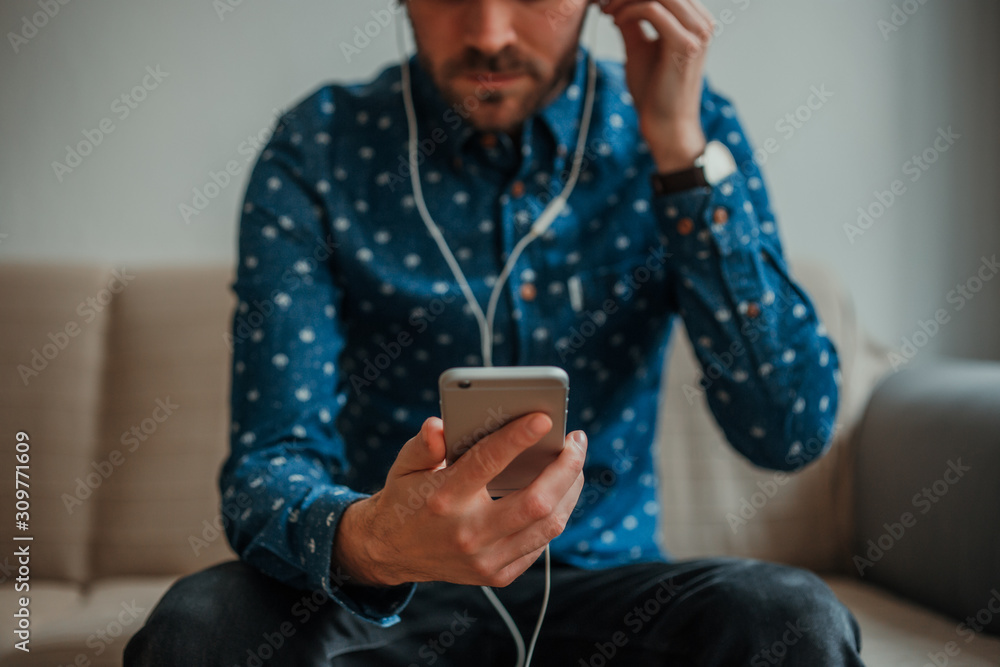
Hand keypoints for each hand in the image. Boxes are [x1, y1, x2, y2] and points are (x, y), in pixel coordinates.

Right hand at [333, 412, 586, 586]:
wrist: (391, 553)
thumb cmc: (405, 498)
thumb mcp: (404, 465)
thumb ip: (423, 445)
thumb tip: (439, 425)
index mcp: (443, 498)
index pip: (486, 463)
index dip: (518, 438)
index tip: (544, 418)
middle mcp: (468, 533)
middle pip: (536, 502)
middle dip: (566, 467)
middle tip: (577, 440)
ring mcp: (486, 559)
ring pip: (548, 525)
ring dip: (570, 490)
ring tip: (574, 463)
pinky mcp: (497, 575)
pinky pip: (540, 544)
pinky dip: (555, 514)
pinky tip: (559, 492)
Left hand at [599, 0, 714, 172]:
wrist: (665, 124)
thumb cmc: (654, 90)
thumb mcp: (639, 47)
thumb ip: (632, 21)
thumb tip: (616, 2)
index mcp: (695, 20)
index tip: (609, 1)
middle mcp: (702, 22)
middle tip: (605, 3)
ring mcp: (698, 32)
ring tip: (608, 12)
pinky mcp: (684, 44)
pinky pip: (652, 10)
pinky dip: (629, 11)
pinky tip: (616, 22)